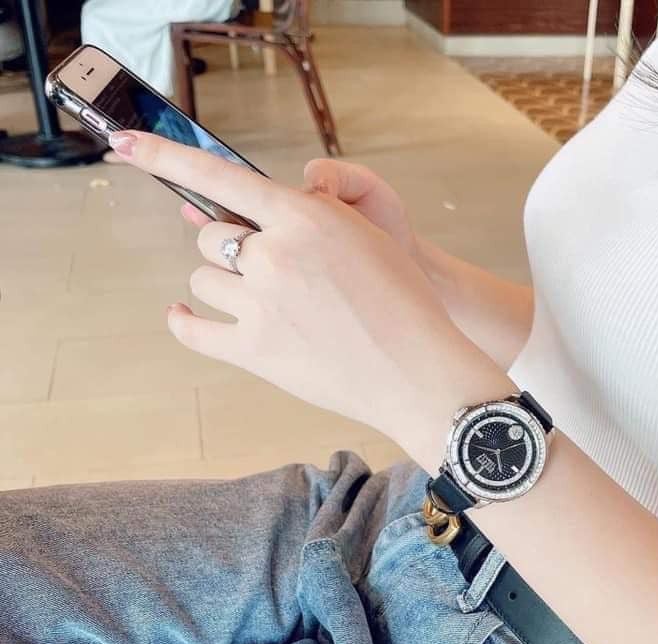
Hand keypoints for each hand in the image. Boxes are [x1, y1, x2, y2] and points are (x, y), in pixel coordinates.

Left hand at [111, 130, 510, 455]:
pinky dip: (185, 323)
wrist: (419, 373)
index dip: (163, 155)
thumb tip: (256, 220)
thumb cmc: (405, 304)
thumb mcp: (366, 237)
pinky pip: (195, 331)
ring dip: (224, 286)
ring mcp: (260, 306)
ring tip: (264, 304)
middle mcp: (273, 256)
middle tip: (265, 268)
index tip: (123, 143)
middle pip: (210, 238)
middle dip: (230, 248)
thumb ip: (310, 218)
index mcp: (303, 217)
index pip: (218, 177)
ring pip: (203, 281)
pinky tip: (182, 317)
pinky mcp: (255, 352)